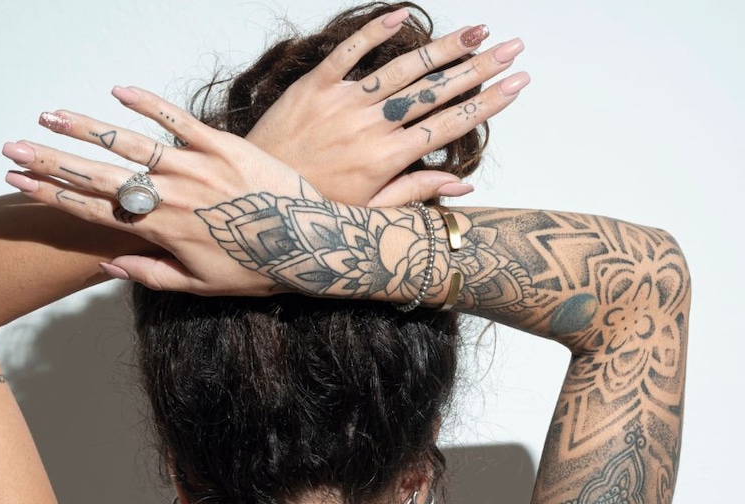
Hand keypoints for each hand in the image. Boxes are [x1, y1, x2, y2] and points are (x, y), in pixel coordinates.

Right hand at [2, 87, 325, 295]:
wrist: (312, 245)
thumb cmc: (256, 270)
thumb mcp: (200, 287)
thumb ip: (151, 273)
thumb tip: (108, 263)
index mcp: (162, 231)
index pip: (95, 211)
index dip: (52, 197)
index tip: (17, 186)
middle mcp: (171, 196)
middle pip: (99, 176)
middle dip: (49, 163)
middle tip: (10, 149)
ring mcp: (196, 167)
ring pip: (130, 144)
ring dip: (85, 128)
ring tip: (48, 116)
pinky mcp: (223, 145)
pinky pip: (180, 120)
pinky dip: (149, 104)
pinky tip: (117, 90)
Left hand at [245, 10, 527, 205]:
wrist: (252, 203)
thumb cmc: (310, 212)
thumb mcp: (365, 216)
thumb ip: (413, 193)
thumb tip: (462, 186)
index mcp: (386, 160)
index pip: (449, 125)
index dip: (488, 103)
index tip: (518, 83)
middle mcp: (370, 126)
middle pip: (435, 90)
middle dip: (479, 67)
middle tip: (513, 46)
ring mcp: (342, 102)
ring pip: (402, 67)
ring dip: (443, 47)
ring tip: (476, 32)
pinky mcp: (313, 86)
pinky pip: (349, 52)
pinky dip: (377, 31)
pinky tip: (405, 14)